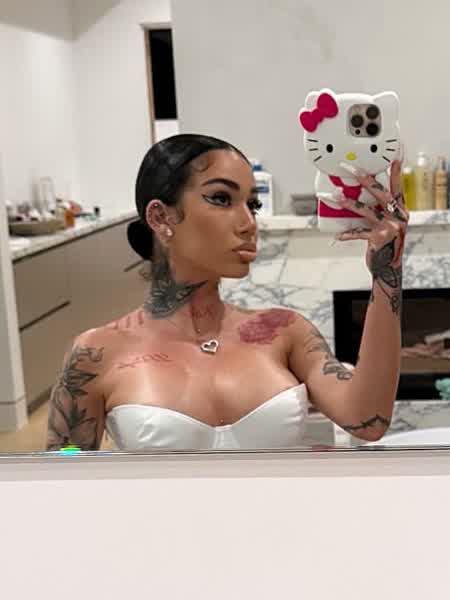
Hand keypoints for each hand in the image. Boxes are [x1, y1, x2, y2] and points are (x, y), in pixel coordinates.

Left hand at [335, 160, 407, 314]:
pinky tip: (337, 236)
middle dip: (364, 178)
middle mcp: (397, 216)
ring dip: (347, 202)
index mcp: (401, 210)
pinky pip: (358, 232)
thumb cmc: (385, 243)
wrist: (388, 267)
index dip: (395, 172)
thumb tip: (358, 195)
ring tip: (334, 196)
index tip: (393, 158)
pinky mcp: (378, 238)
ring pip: (364, 209)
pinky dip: (347, 233)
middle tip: (350, 168)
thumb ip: (380, 210)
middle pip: (380, 192)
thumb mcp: (388, 224)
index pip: (397, 187)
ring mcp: (388, 227)